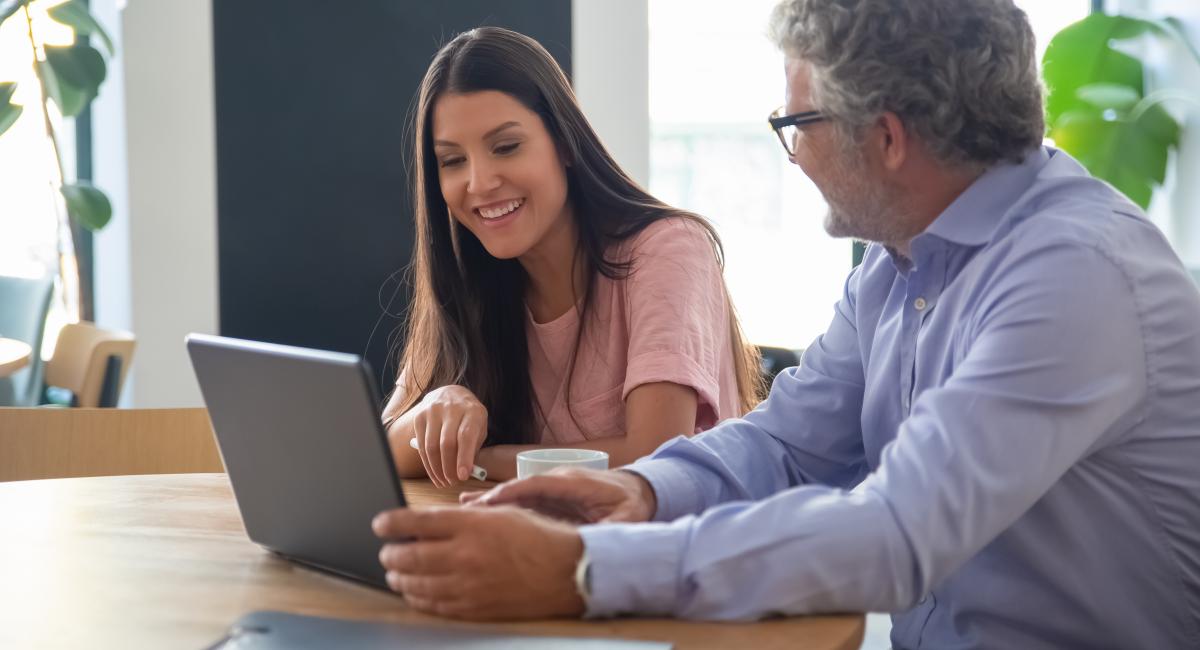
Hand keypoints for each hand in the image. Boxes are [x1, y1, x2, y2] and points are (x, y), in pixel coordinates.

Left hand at [373, 506, 584, 619]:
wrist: (566, 572)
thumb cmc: (537, 537)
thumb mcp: (501, 512)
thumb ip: (463, 517)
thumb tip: (428, 523)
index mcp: (472, 525)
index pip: (418, 522)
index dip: (391, 523)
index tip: (380, 524)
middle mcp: (466, 555)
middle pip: (409, 555)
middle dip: (390, 553)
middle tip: (386, 550)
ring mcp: (468, 585)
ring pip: (416, 584)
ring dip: (399, 577)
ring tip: (395, 572)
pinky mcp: (473, 608)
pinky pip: (433, 605)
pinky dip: (418, 598)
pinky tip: (415, 592)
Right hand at [400, 385, 487, 486]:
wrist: (450, 395)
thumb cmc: (468, 418)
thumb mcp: (479, 428)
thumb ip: (473, 448)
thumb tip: (464, 473)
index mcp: (472, 411)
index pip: (466, 436)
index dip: (464, 458)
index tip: (463, 476)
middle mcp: (452, 408)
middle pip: (447, 443)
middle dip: (449, 468)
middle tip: (452, 482)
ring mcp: (433, 411)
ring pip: (431, 446)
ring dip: (437, 469)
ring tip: (443, 481)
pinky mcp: (419, 417)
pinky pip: (421, 445)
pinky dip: (427, 463)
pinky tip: (434, 473)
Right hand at [460, 468, 656, 523]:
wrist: (639, 489)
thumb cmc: (632, 503)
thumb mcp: (628, 517)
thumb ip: (611, 529)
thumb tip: (593, 545)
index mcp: (574, 483)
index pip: (537, 486)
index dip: (512, 494)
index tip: (489, 504)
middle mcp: (558, 480)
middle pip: (520, 488)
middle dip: (492, 499)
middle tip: (462, 509)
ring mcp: (552, 487)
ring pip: (516, 494)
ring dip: (490, 502)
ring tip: (460, 508)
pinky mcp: (550, 497)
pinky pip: (522, 501)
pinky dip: (500, 506)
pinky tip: (478, 512)